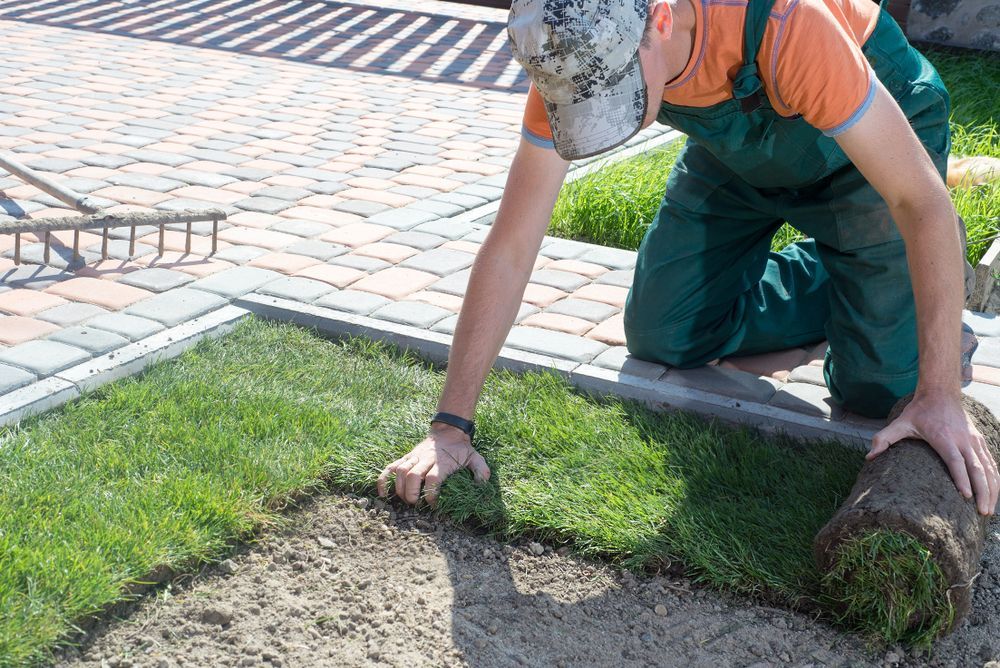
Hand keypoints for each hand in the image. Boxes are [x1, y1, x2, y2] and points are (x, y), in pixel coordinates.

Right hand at [377, 424, 490, 505]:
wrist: (448, 430)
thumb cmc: (461, 449)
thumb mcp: (475, 457)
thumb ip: (481, 470)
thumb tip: (482, 485)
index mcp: (442, 462)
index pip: (433, 478)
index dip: (431, 494)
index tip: (433, 505)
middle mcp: (425, 458)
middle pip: (413, 475)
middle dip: (411, 493)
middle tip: (415, 504)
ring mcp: (414, 457)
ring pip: (400, 471)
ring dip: (399, 488)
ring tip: (405, 500)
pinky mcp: (406, 457)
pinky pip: (390, 467)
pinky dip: (383, 480)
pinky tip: (383, 494)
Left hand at [869, 390, 998, 515]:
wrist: (941, 392)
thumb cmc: (919, 410)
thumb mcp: (899, 422)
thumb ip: (884, 439)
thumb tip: (869, 457)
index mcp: (944, 438)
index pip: (955, 460)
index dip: (961, 478)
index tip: (966, 496)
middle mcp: (963, 440)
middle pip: (977, 468)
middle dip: (983, 491)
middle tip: (983, 512)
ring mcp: (973, 440)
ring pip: (988, 467)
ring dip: (992, 489)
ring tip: (989, 510)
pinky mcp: (979, 440)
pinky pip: (991, 461)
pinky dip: (995, 478)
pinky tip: (995, 493)